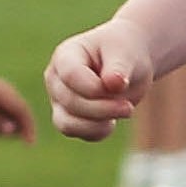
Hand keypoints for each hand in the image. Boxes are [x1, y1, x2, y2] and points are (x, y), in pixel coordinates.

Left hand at [0, 64, 36, 141]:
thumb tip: (12, 131)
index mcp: (3, 93)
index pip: (24, 112)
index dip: (30, 128)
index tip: (30, 144)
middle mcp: (7, 91)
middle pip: (21, 114)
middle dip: (15, 128)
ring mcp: (3, 93)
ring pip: (13, 114)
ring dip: (4, 125)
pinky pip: (5, 112)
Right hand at [45, 25, 151, 142]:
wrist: (127, 64)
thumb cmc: (124, 52)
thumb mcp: (125, 53)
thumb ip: (119, 68)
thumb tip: (113, 83)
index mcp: (65, 55)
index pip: (70, 75)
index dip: (94, 87)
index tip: (119, 86)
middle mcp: (56, 79)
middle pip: (71, 102)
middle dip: (103, 108)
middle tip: (129, 107)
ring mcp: (59, 100)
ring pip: (67, 124)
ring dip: (98, 125)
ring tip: (122, 113)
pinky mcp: (68, 118)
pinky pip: (78, 133)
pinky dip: (98, 132)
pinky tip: (113, 121)